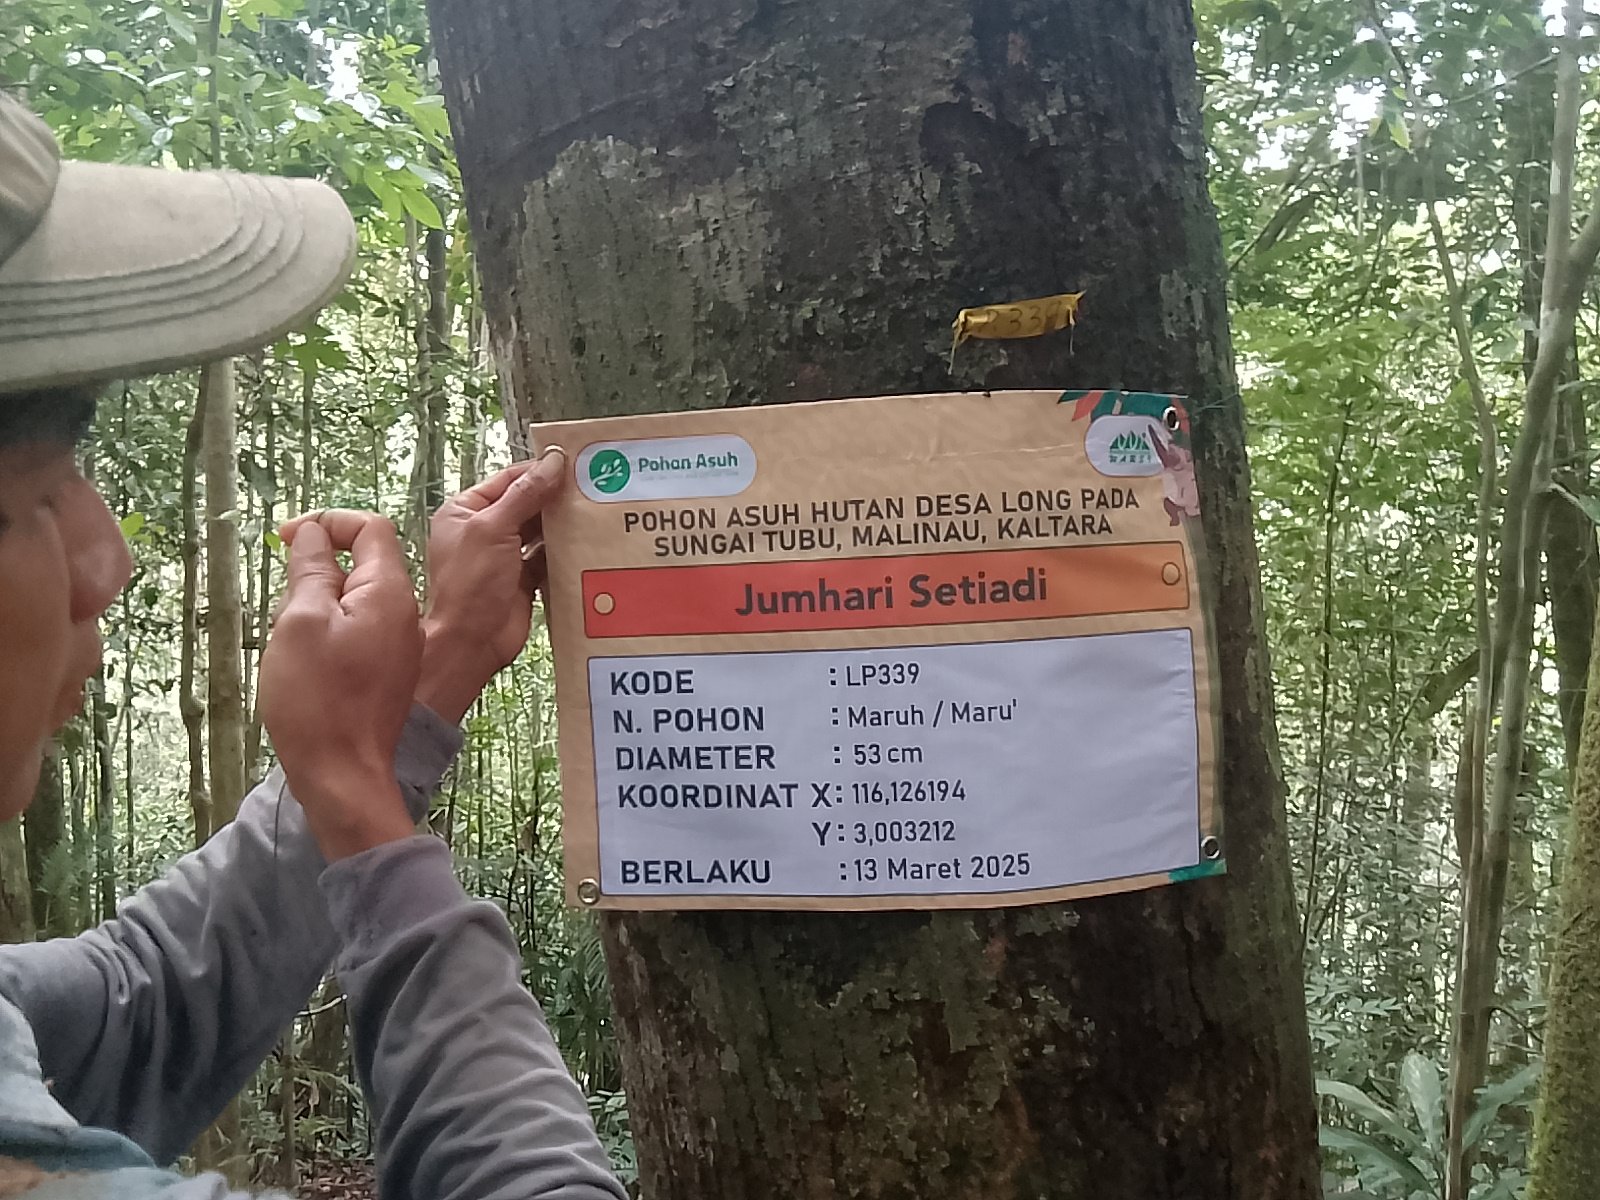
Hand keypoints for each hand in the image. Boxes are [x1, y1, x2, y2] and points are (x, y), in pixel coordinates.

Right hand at [260, 512, 422, 860]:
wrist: (343, 775)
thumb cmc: (318, 700)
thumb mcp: (301, 621)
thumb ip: (311, 570)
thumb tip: (315, 535)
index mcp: (390, 593)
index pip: (370, 528)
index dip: (328, 523)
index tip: (287, 538)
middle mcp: (405, 614)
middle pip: (362, 564)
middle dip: (316, 573)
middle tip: (285, 606)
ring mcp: (400, 645)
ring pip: (354, 601)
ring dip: (317, 608)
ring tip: (292, 642)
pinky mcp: (388, 672)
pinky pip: (358, 633)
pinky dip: (328, 635)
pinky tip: (305, 664)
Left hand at [413, 448, 567, 722]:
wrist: (471, 642)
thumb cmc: (469, 584)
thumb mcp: (494, 529)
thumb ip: (525, 494)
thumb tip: (552, 461)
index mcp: (466, 511)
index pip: (509, 480)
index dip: (539, 471)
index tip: (573, 464)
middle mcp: (484, 531)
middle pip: (527, 503)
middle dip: (555, 497)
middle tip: (592, 487)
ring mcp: (504, 556)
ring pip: (540, 531)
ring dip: (562, 524)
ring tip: (595, 511)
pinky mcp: (522, 579)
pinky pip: (548, 557)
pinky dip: (564, 551)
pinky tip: (587, 542)